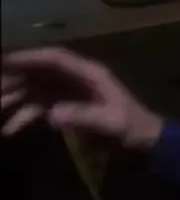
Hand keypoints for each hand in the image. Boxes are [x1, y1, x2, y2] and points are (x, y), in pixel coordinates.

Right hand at [1, 47, 162, 150]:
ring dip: (13, 100)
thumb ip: (82, 116)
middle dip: (12, 80)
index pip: (55, 58)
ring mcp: (69, 93)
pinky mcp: (66, 108)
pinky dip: (23, 117)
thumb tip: (51, 114)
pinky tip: (8, 130)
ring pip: (33, 90)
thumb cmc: (132, 127)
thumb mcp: (110, 122)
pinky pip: (39, 108)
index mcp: (89, 74)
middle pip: (38, 73)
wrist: (144, 142)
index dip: (29, 57)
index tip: (3, 62)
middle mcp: (76, 79)